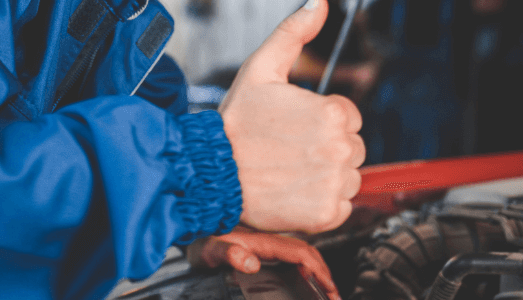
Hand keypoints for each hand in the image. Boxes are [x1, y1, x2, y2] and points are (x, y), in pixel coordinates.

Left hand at [187, 227, 339, 299]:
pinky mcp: (261, 249)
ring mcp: (266, 244)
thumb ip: (228, 253)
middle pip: (307, 252)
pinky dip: (305, 268)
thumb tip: (251, 262)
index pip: (301, 252)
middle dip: (325, 273)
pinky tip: (305, 280)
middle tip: (334, 296)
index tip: (329, 289)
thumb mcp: (209, 249)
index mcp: (263, 240)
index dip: (319, 270)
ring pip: (301, 254)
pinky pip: (290, 256)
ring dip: (317, 270)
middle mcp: (268, 240)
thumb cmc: (197, 239)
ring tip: (327, 291)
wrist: (187, 230)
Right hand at [219, 0, 364, 232]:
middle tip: (288, 149)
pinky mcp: (326, 214)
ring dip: (326, 176)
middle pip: (352, 148)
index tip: (292, 126)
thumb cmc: (236, 120)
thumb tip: (321, 0)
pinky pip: (341, 207)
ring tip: (289, 170)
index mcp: (332, 112)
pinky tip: (293, 191)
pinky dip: (322, 203)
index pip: (348, 117)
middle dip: (326, 147)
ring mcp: (334, 183)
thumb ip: (295, 31)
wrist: (210, 171)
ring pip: (349, 178)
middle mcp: (340, 148)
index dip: (320, 120)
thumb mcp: (261, 67)